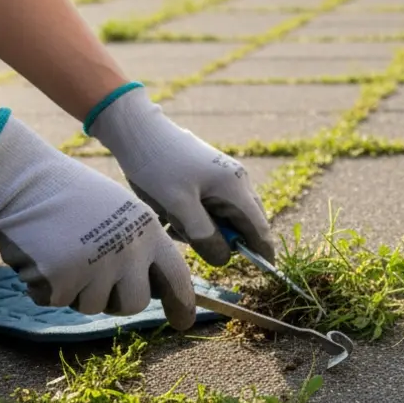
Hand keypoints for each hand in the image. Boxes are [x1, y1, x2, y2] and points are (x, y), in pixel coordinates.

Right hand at [0, 109, 196, 327]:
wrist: (22, 181)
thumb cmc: (68, 194)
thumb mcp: (118, 211)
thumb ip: (138, 245)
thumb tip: (151, 287)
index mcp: (147, 232)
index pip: (176, 276)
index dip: (181, 302)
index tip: (183, 323)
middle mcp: (129, 253)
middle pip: (134, 304)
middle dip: (115, 300)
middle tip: (92, 280)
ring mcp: (97, 269)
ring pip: (92, 306)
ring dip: (75, 290)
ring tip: (61, 253)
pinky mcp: (62, 282)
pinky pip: (56, 301)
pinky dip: (44, 286)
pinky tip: (39, 255)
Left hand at [86, 84, 272, 266]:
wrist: (138, 131)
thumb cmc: (157, 166)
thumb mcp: (178, 206)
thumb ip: (204, 235)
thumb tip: (225, 259)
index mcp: (234, 187)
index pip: (258, 228)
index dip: (262, 252)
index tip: (265, 271)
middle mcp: (237, 180)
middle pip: (244, 223)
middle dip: (222, 239)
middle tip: (188, 238)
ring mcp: (225, 176)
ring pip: (226, 216)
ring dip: (205, 227)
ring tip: (172, 221)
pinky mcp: (211, 174)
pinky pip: (213, 205)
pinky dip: (197, 216)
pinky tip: (172, 212)